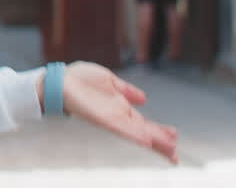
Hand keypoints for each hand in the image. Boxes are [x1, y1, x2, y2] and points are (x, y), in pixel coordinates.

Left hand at [60, 62, 178, 163]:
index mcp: (121, 108)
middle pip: (144, 133)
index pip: (144, 123)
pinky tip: (146, 141)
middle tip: (176, 154)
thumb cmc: (79, 80)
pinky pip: (121, 129)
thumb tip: (144, 98)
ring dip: (153, 143)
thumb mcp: (109, 80)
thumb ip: (126, 90)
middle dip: (160, 143)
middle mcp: (118, 116)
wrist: (59, 80)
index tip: (175, 137)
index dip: (159, 131)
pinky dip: (134, 135)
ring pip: (137, 134)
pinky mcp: (102, 119)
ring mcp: (111, 119)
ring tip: (169, 152)